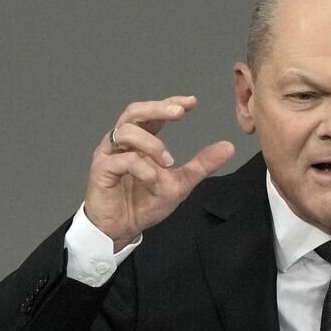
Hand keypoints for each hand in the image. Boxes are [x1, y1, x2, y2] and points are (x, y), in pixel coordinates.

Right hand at [84, 96, 234, 249]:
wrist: (123, 228)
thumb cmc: (144, 203)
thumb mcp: (181, 183)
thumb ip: (201, 165)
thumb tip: (228, 147)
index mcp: (140, 141)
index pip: (153, 114)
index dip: (169, 104)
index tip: (191, 102)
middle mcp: (123, 143)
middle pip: (135, 112)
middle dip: (158, 108)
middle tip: (179, 112)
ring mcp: (109, 154)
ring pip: (126, 132)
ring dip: (152, 144)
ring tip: (168, 162)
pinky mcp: (101, 170)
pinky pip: (121, 160)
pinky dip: (142, 168)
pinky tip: (153, 180)